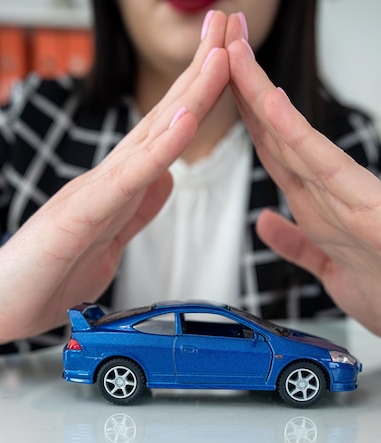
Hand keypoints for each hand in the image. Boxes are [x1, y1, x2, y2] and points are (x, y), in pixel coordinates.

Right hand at [0, 13, 231, 349]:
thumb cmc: (45, 278)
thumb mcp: (108, 243)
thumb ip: (136, 210)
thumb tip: (165, 181)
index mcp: (117, 188)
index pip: (165, 134)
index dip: (198, 95)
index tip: (227, 58)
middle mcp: (106, 180)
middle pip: (162, 121)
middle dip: (200, 72)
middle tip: (229, 23)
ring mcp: (92, 193)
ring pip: (149, 140)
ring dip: (188, 96)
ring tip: (219, 53)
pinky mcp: (78, 216)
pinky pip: (126, 180)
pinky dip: (158, 151)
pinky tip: (184, 121)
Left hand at [227, 37, 380, 334]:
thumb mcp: (326, 268)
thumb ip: (294, 242)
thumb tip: (264, 220)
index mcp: (314, 204)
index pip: (270, 147)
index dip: (243, 113)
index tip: (217, 82)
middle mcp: (325, 192)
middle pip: (272, 130)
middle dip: (242, 84)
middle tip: (219, 35)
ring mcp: (344, 194)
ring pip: (289, 135)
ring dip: (257, 92)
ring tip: (234, 47)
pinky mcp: (363, 204)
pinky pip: (321, 163)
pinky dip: (294, 132)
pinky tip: (271, 102)